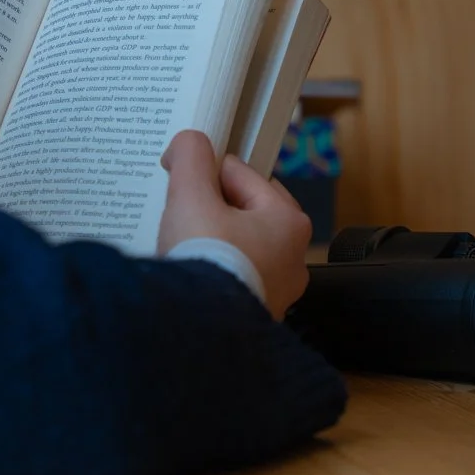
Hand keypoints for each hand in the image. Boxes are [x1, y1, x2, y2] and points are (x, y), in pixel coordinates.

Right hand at [157, 130, 312, 317]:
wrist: (201, 331)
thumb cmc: (206, 260)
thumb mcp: (191, 195)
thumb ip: (191, 156)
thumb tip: (189, 142)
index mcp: (289, 220)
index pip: (240, 174)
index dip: (204, 174)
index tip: (181, 184)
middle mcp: (294, 258)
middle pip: (241, 212)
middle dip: (210, 210)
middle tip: (183, 219)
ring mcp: (277, 291)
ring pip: (236, 247)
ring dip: (210, 243)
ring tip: (185, 249)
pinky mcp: (256, 315)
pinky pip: (232, 279)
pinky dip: (212, 274)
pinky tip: (192, 276)